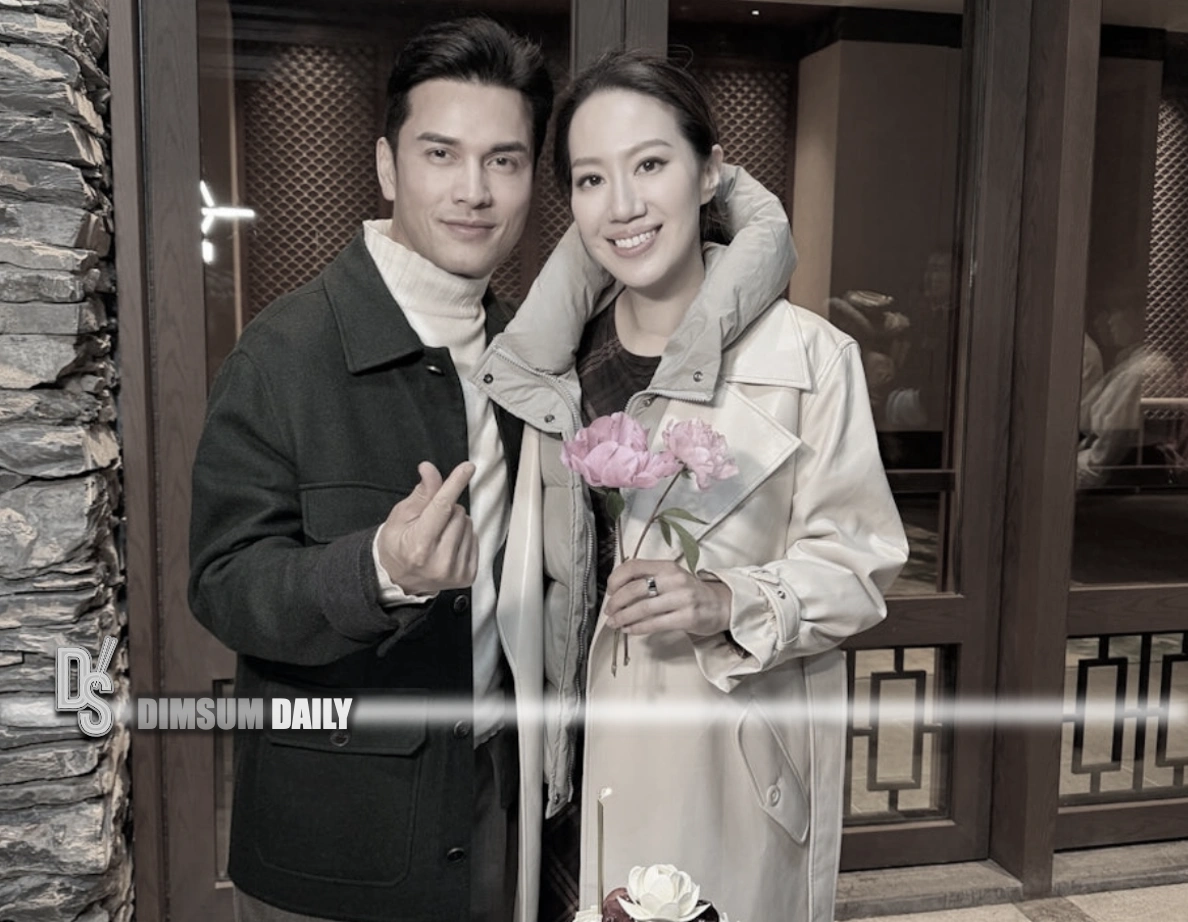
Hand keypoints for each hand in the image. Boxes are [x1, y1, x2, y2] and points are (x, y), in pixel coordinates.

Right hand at [376, 461, 477, 594]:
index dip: (455, 484)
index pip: (441, 507)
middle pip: (458, 513)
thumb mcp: (401, 516)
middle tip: (430, 522)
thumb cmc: (397, 546)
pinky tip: (448, 546)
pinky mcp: (467, 575)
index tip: (467, 468)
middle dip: (447, 510)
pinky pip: (475, 539)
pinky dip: (463, 537)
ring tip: (438, 536)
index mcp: (419, 545)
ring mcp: (455, 571)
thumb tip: (430, 470)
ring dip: (456, 523)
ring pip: (469, 524)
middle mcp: (439, 561)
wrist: (398, 578)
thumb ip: (422, 493)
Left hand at [604, 559, 731, 636]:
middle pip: (634, 589)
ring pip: (643, 608)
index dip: (616, 578)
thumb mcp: (670, 577)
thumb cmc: (689, 592)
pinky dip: (637, 628)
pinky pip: (655, 624)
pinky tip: (629, 630)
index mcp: (667, 566)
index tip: (609, 590)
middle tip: (608, 611)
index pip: (634, 566)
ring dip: (623, 617)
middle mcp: (674, 579)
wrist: (719, 605)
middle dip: (616, 602)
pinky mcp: (687, 618)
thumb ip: (648, 578)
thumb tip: (616, 590)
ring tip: (614, 623)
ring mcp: (682, 599)